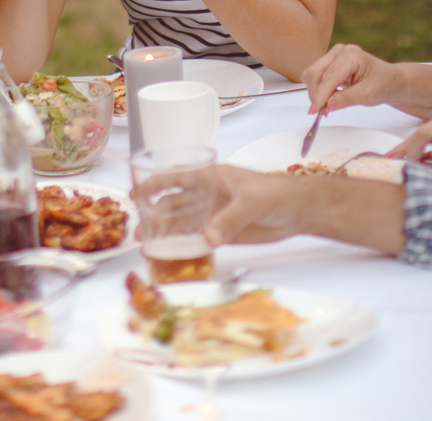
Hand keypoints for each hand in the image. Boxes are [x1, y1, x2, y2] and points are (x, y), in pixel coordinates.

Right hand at [135, 164, 302, 246]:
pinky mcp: (221, 232)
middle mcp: (207, 195)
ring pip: (182, 222)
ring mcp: (213, 214)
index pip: (176, 176)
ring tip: (147, 245)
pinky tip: (171, 254)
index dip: (154, 183)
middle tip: (139, 230)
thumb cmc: (274, 193)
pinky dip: (183, 245)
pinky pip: (196, 238)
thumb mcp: (251, 202)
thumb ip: (230, 219)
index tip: (136, 193)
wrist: (296, 212)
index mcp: (210, 177)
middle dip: (155, 214)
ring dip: (165, 232)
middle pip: (174, 203)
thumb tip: (208, 239)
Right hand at [300, 43, 399, 112]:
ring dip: (315, 93)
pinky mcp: (329, 64)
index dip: (321, 94)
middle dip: (316, 94)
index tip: (315, 111)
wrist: (388, 80)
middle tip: (321, 112)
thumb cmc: (383, 84)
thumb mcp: (368, 95)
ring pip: (312, 75)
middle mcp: (340, 52)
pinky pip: (315, 77)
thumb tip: (327, 106)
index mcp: (352, 55)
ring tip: (327, 106)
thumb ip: (346, 99)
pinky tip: (327, 100)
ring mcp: (333, 56)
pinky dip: (317, 91)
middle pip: (315, 73)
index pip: (329, 76)